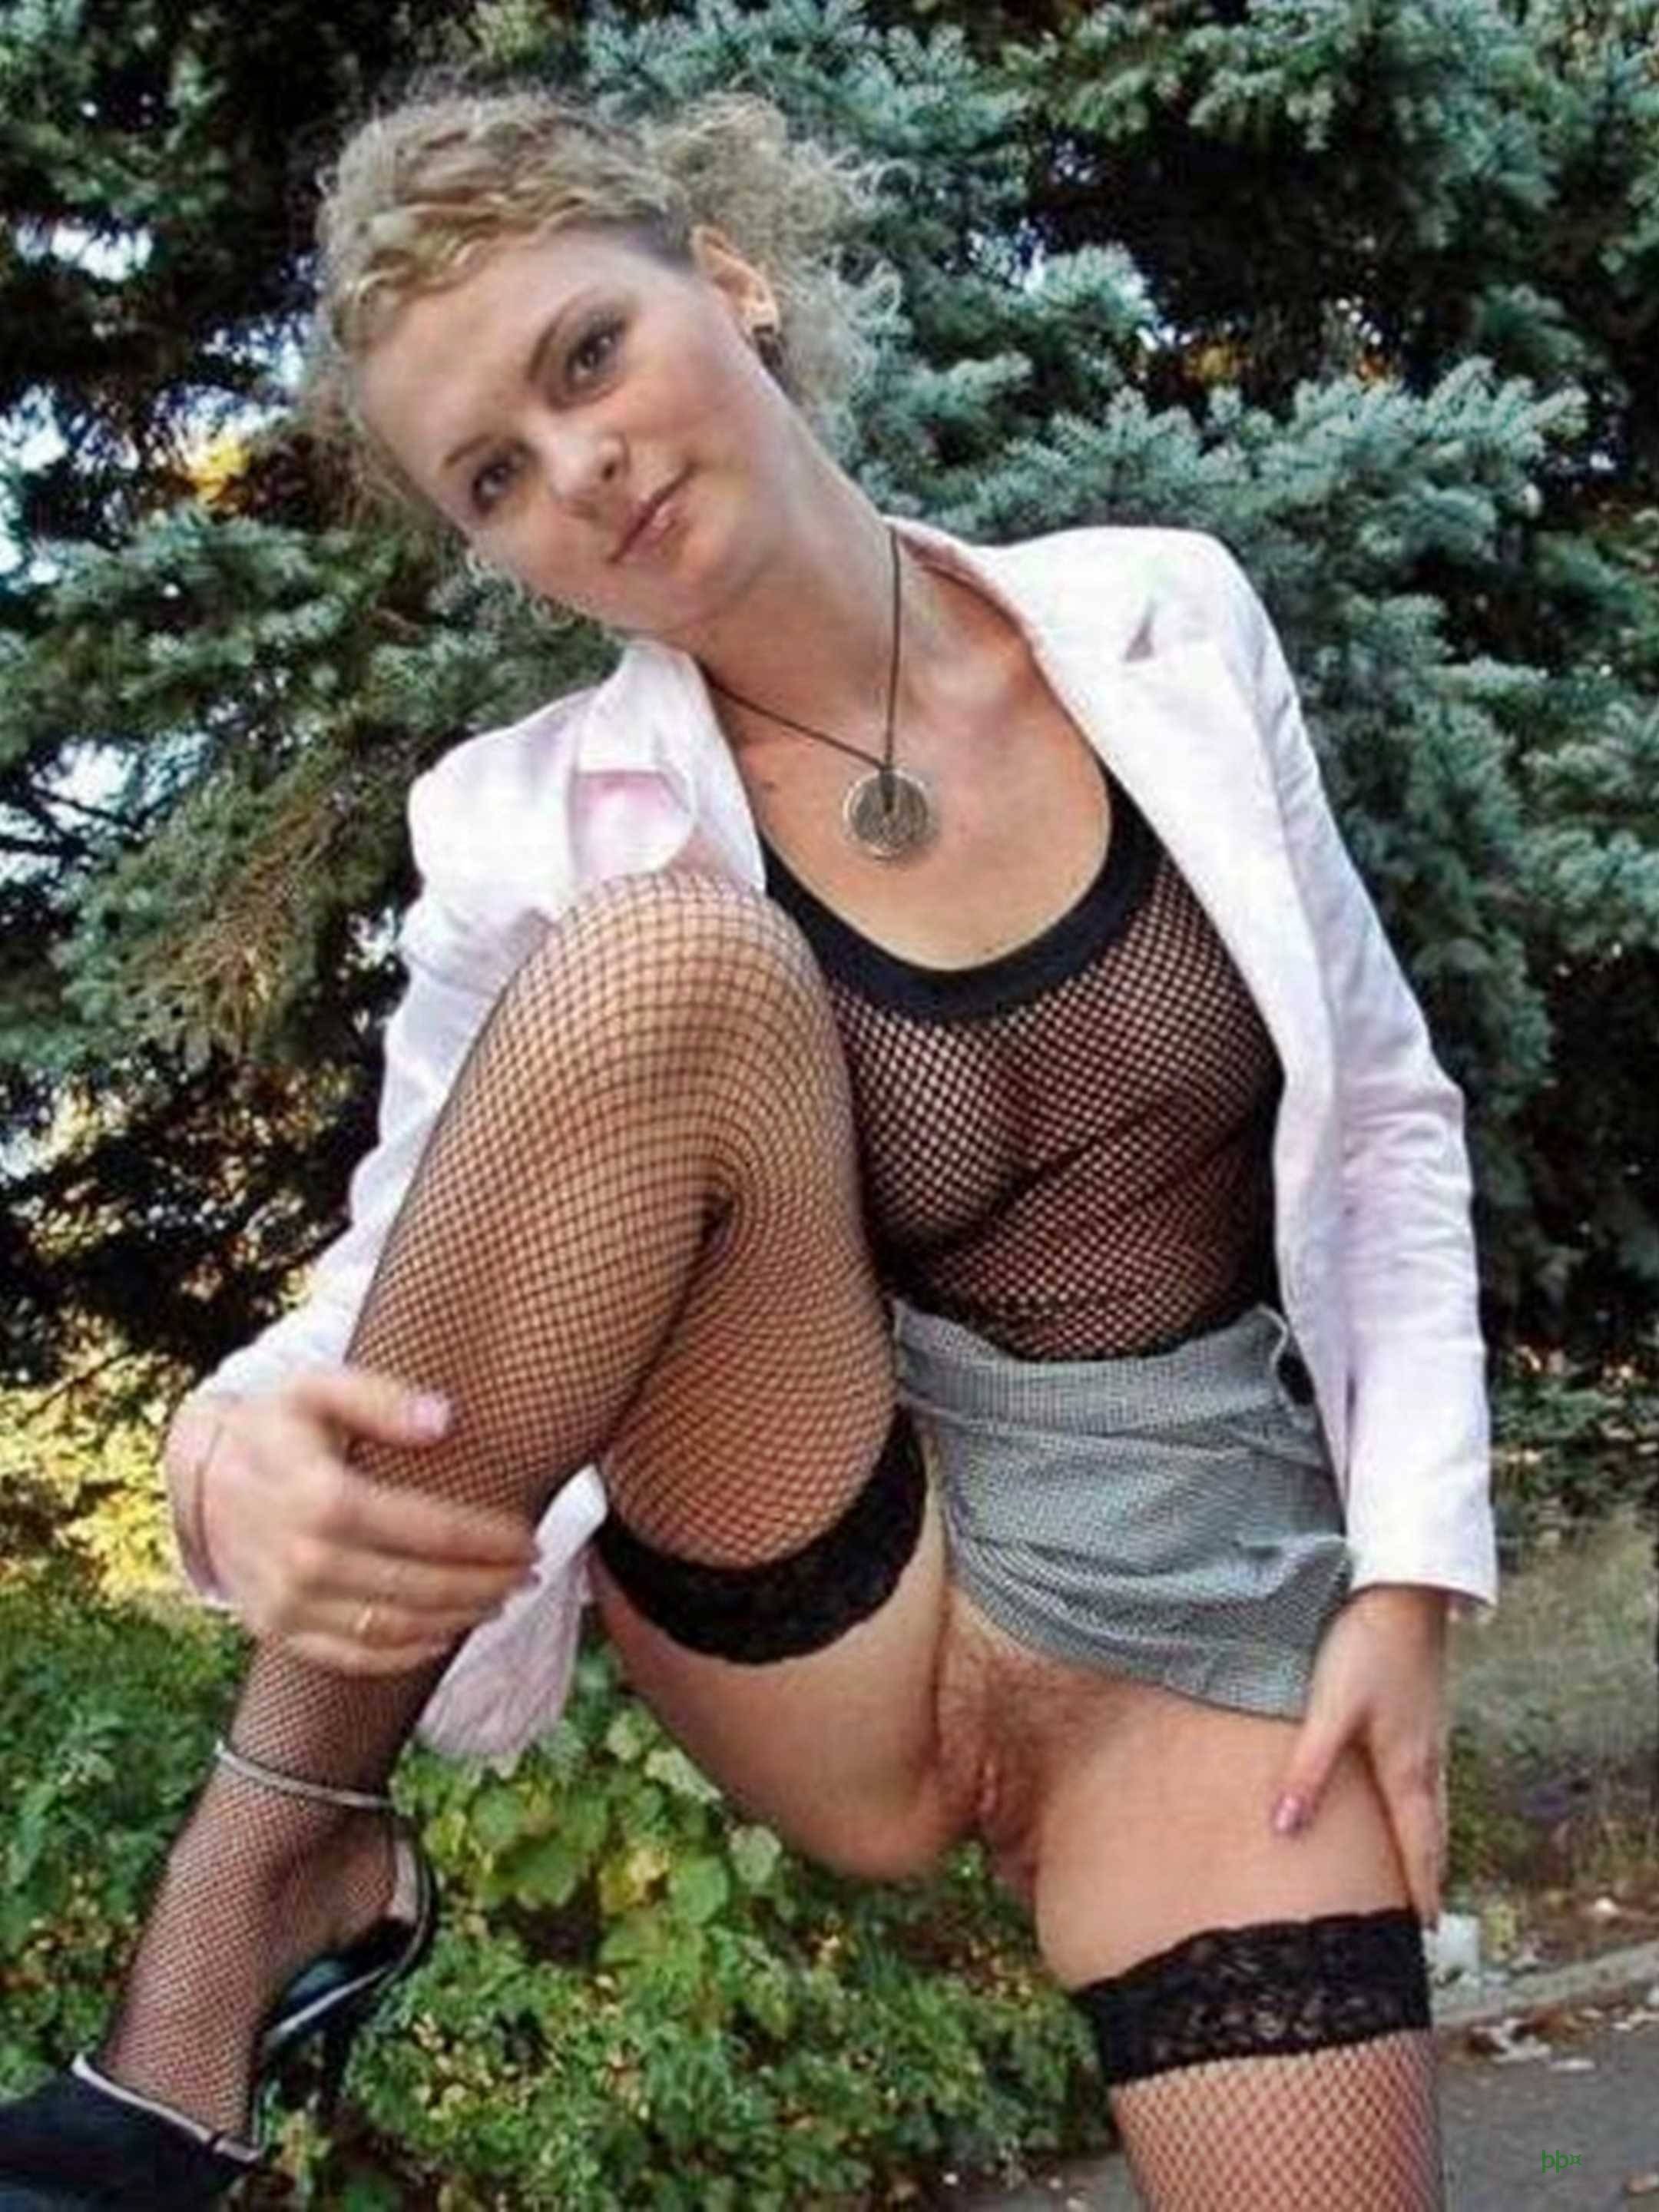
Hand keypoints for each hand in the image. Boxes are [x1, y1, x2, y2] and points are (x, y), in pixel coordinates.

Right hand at [165, 1371, 536, 1675]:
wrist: (199, 1471)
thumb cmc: (273, 1425)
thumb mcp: (321, 1388)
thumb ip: (383, 1399)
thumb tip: (445, 1419)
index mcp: (324, 1498)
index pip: (432, 1532)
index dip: (489, 1542)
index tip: (528, 1539)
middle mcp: (305, 1560)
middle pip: (422, 1586)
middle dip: (485, 1584)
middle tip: (527, 1575)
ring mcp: (287, 1602)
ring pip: (393, 1628)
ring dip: (455, 1620)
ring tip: (497, 1602)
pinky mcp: (275, 1628)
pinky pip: (350, 1657)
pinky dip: (403, 1655)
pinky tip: (441, 1637)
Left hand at [1269, 1582, 1450, 1927]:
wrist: (1405, 1589)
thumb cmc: (1365, 1649)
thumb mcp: (1331, 1712)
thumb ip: (1307, 1770)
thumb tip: (1285, 1829)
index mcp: (1407, 1769)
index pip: (1418, 1847)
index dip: (1421, 1890)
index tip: (1425, 1933)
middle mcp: (1426, 1758)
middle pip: (1432, 1832)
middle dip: (1429, 1875)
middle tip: (1427, 1916)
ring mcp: (1428, 1733)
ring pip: (1431, 1802)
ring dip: (1427, 1839)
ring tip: (1422, 1868)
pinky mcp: (1421, 1709)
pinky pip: (1426, 1774)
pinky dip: (1422, 1802)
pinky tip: (1410, 1794)